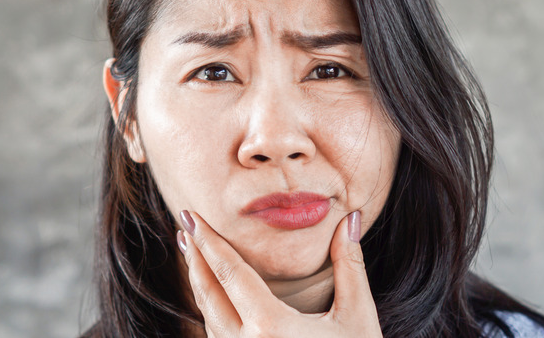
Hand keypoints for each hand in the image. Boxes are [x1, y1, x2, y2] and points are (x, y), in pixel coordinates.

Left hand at [177, 210, 382, 337]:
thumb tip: (352, 218)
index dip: (209, 241)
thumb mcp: (358, 317)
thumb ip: (349, 264)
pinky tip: (214, 299)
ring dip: (200, 284)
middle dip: (195, 257)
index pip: (229, 272)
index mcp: (270, 326)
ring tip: (195, 256)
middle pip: (209, 293)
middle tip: (186, 227)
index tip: (191, 216)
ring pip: (209, 318)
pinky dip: (211, 312)